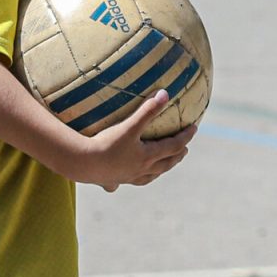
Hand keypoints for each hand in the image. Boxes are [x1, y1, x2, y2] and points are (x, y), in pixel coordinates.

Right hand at [74, 90, 196, 189]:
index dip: (185, 137)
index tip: (194, 129)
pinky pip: (125, 182)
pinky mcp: (114, 181)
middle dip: (177, 156)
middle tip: (184, 150)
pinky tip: (123, 181)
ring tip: (163, 166)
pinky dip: (130, 180)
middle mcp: (141, 170)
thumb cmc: (106, 144)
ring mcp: (128, 178)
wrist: (83, 164)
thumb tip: (165, 93)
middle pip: (165, 163)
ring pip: (150, 176)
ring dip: (160, 170)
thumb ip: (147, 110)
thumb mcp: (129, 126)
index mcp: (148, 156)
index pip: (173, 146)